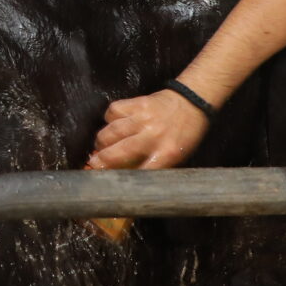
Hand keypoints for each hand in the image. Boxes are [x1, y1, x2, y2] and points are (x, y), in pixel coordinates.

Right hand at [87, 88, 209, 170]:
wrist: (191, 102)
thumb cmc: (184, 133)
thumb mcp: (176, 156)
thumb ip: (153, 166)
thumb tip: (124, 175)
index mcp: (167, 153)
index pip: (139, 172)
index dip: (121, 179)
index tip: (109, 183)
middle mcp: (154, 135)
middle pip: (119, 152)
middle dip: (102, 161)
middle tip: (94, 164)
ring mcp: (144, 117)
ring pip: (111, 132)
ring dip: (102, 141)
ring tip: (101, 146)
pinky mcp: (137, 103)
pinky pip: (113, 112)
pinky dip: (109, 119)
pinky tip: (113, 124)